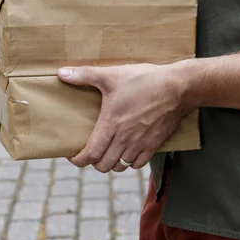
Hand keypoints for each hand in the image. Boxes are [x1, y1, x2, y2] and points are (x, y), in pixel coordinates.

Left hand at [57, 63, 186, 172]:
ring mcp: (140, 144)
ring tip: (109, 152)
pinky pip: (138, 164)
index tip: (74, 156)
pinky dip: (130, 162)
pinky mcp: (154, 145)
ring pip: (120, 166)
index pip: (90, 154)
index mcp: (111, 125)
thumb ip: (84, 75)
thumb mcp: (112, 75)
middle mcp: (124, 139)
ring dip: (112, 163)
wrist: (177, 88)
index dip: (78, 160)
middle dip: (94, 162)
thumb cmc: (145, 80)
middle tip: (92, 152)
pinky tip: (128, 152)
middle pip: (103, 165)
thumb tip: (61, 73)